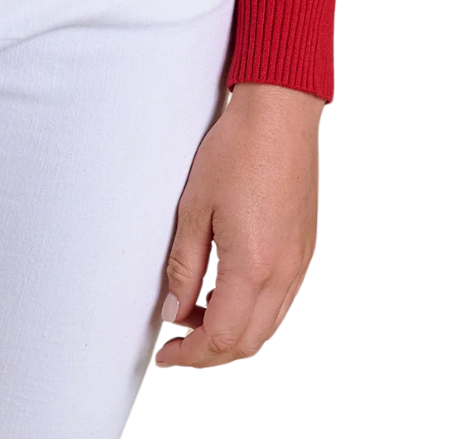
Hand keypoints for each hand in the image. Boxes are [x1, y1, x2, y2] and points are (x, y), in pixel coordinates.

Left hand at [154, 81, 322, 366]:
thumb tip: (175, 310)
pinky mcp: (304, 249)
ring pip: (267, 326)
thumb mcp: (195, 208)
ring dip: (231, 333)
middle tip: (176, 342)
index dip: (190, 355)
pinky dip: (252, 311)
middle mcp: (284, 274)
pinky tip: (225, 290)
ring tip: (195, 313)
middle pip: (247, 342)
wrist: (280, 115)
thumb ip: (184, 266)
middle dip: (209, 353)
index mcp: (254, 268)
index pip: (221, 338)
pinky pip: (280, 301)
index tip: (166, 354)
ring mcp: (299, 263)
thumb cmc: (236, 151)